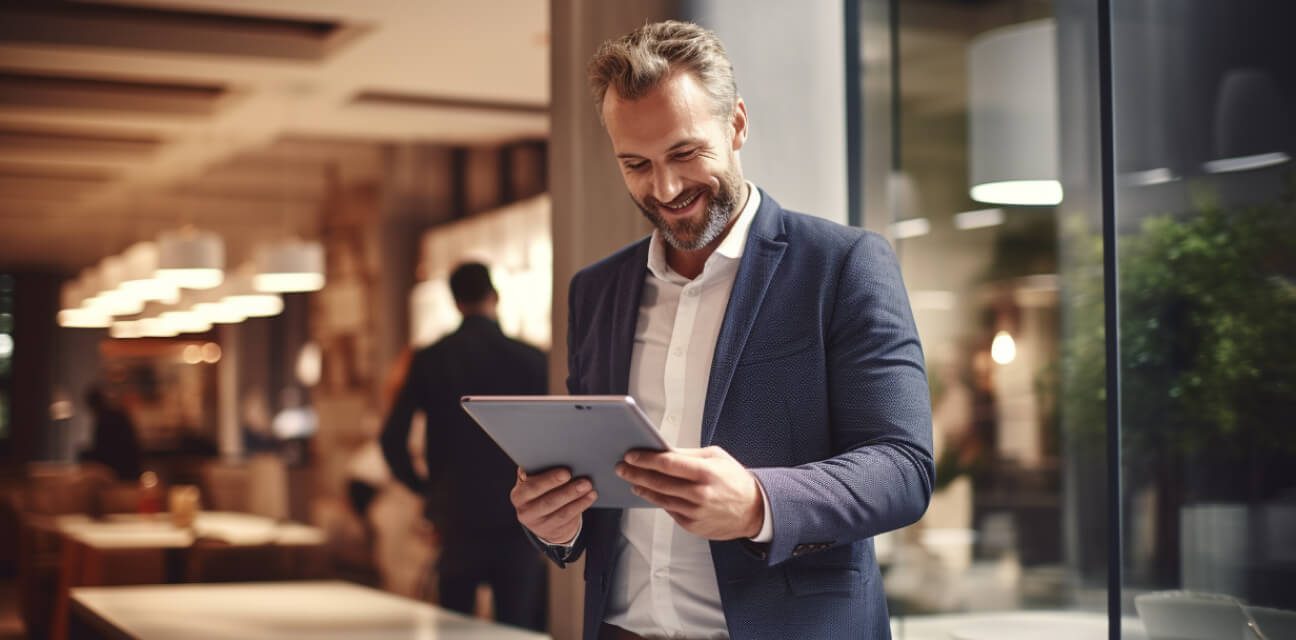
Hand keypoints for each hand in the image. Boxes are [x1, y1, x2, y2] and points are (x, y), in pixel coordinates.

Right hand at [510, 467, 596, 544]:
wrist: (542, 518)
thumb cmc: (540, 491)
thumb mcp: (533, 482)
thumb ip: (537, 471)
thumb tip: (549, 455)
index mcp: (519, 495)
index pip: (532, 487)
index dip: (549, 480)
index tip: (566, 473)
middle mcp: (525, 511)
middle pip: (548, 502)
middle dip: (568, 491)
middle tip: (584, 481)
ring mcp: (539, 524)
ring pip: (560, 512)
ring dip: (577, 499)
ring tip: (589, 488)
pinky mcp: (552, 532)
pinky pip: (568, 519)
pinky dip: (581, 506)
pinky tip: (590, 497)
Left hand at [616, 446, 763, 540]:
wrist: (754, 510)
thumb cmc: (734, 479)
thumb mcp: (716, 457)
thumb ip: (688, 454)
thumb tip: (661, 450)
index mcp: (705, 472)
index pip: (667, 464)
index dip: (645, 459)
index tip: (631, 455)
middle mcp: (699, 494)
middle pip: (659, 483)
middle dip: (636, 474)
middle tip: (622, 468)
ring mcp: (695, 512)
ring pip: (660, 499)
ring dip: (643, 489)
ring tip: (632, 481)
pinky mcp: (692, 526)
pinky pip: (670, 511)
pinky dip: (659, 501)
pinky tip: (651, 493)